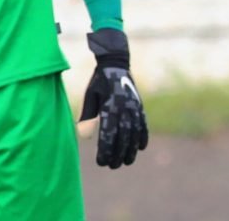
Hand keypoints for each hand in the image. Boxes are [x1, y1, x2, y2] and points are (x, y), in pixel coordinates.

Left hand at [79, 28, 148, 168]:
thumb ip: (88, 116)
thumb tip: (85, 137)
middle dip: (118, 153)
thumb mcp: (90, 96)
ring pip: (135, 132)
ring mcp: (134, 106)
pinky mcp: (139, 105)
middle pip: (123, 136)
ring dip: (131, 149)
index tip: (102, 162)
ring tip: (127, 162)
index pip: (109, 133)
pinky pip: (143, 123)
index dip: (106, 150)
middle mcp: (124, 107)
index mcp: (110, 105)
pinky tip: (140, 147)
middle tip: (113, 166)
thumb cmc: (99, 81)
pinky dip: (143, 136)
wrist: (116, 63)